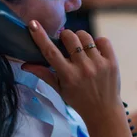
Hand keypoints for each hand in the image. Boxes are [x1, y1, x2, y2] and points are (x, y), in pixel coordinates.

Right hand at [22, 21, 136, 136]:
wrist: (104, 112)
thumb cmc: (78, 100)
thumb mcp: (60, 89)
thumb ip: (44, 74)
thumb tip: (24, 64)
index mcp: (68, 76)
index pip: (51, 52)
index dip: (40, 36)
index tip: (32, 24)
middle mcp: (84, 69)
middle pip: (70, 37)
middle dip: (65, 36)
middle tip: (66, 44)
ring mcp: (99, 64)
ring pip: (85, 36)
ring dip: (80, 38)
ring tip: (81, 48)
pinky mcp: (112, 62)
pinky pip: (103, 40)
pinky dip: (97, 42)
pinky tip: (94, 51)